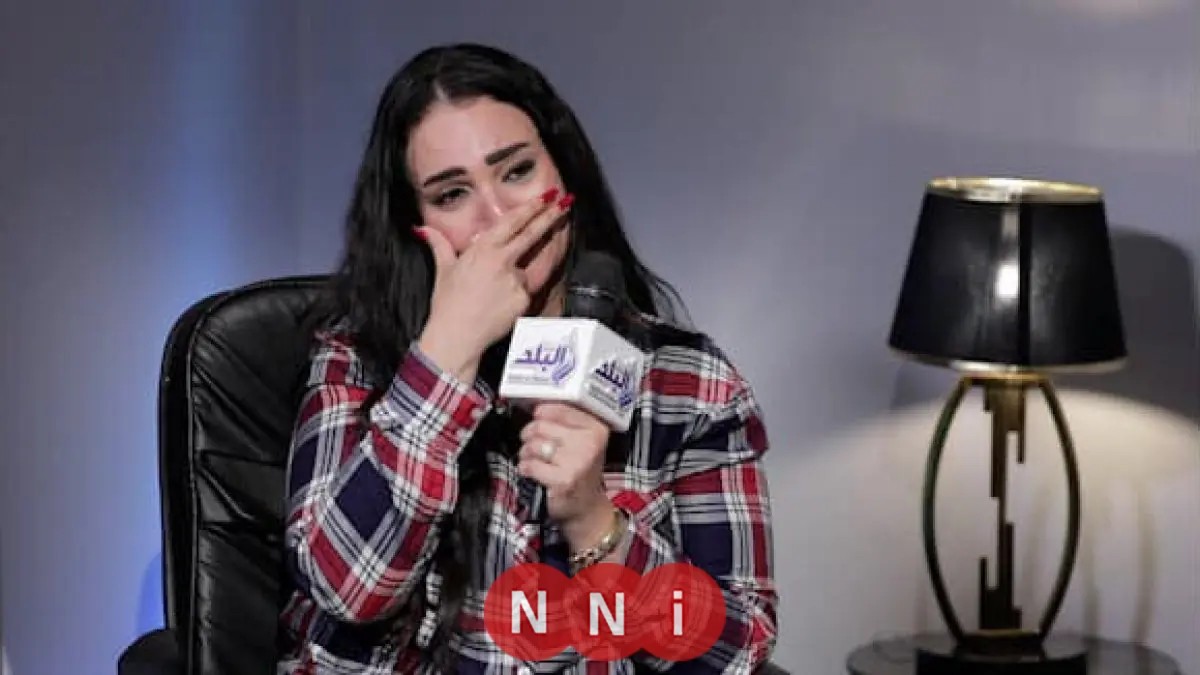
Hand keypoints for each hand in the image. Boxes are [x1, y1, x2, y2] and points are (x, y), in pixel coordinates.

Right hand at [416, 189, 571, 380]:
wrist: (456, 336)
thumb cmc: (447, 303)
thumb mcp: (443, 270)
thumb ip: (439, 245)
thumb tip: (422, 228)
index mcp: (483, 248)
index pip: (513, 222)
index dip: (531, 208)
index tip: (546, 197)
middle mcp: (502, 260)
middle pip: (532, 234)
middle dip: (550, 217)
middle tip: (565, 203)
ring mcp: (516, 279)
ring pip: (523, 270)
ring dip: (514, 277)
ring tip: (490, 296)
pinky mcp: (523, 298)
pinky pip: (524, 292)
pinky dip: (515, 295)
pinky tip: (498, 307)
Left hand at [517, 402, 614, 547]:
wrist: (586, 508)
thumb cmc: (580, 471)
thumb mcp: (582, 442)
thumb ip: (564, 422)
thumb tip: (536, 405)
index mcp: (596, 428)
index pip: (558, 408)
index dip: (541, 413)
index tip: (537, 417)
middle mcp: (590, 443)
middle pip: (541, 425)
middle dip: (530, 434)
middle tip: (533, 444)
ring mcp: (577, 462)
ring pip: (533, 445)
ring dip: (526, 452)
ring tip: (534, 459)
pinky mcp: (563, 480)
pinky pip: (530, 465)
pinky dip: (525, 468)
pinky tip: (533, 472)